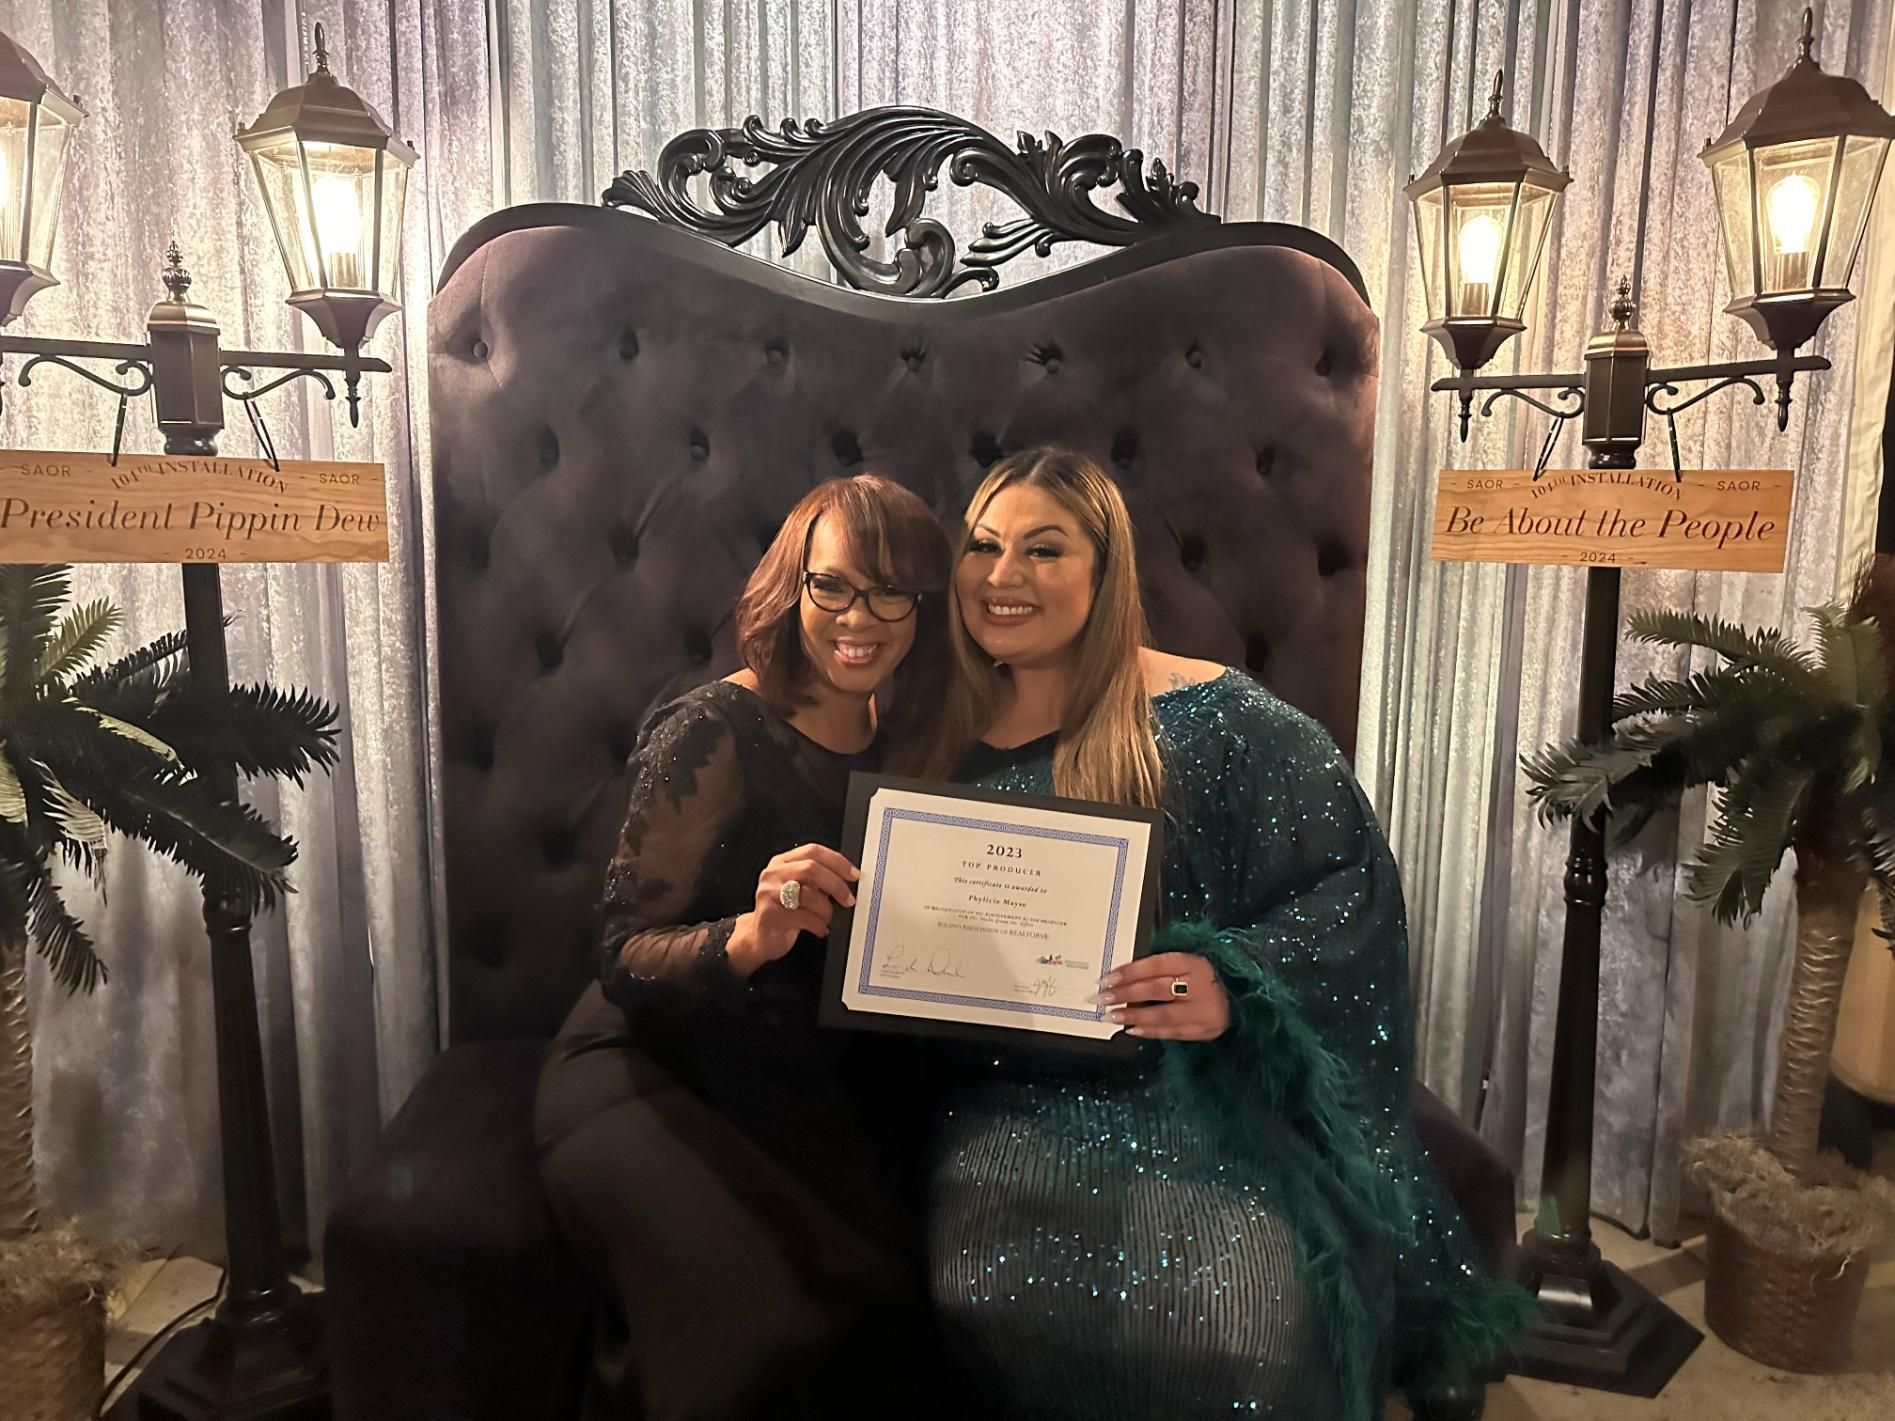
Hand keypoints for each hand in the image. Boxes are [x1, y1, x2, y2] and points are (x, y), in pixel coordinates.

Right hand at [727, 843, 858, 977]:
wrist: (760, 938)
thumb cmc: (784, 912)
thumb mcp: (799, 889)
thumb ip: (818, 879)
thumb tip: (847, 878)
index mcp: (782, 862)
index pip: (813, 851)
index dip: (837, 861)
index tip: (853, 874)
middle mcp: (773, 874)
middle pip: (811, 868)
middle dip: (836, 884)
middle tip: (848, 899)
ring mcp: (769, 893)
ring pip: (809, 894)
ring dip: (826, 910)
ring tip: (826, 919)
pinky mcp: (770, 915)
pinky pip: (804, 918)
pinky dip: (819, 925)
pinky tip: (819, 929)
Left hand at [1095, 952, 1229, 1040]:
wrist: (1240, 1000)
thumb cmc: (1206, 979)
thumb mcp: (1188, 965)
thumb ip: (1161, 970)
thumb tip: (1123, 979)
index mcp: (1195, 963)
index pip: (1157, 966)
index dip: (1130, 972)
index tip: (1107, 979)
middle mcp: (1200, 986)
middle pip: (1157, 989)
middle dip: (1126, 994)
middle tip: (1102, 998)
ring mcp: (1204, 1010)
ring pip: (1163, 1014)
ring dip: (1133, 1016)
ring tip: (1112, 1016)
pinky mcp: (1204, 1030)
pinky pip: (1172, 1032)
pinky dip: (1150, 1031)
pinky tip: (1132, 1030)